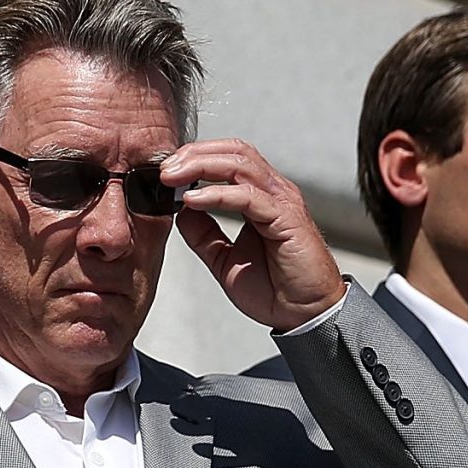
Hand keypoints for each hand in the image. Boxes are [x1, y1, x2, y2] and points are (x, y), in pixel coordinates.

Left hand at [162, 139, 347, 330]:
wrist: (304, 315)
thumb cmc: (275, 289)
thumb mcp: (224, 258)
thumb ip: (203, 233)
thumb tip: (181, 210)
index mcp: (260, 196)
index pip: (228, 158)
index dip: (195, 157)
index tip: (164, 172)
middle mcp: (273, 192)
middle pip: (233, 152)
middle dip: (194, 154)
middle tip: (163, 169)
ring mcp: (282, 202)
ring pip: (240, 165)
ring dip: (202, 166)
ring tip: (173, 177)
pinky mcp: (287, 218)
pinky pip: (248, 196)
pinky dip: (217, 194)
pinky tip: (194, 199)